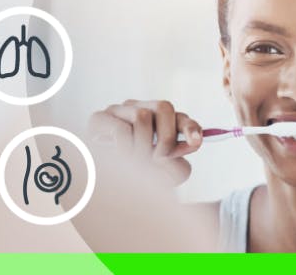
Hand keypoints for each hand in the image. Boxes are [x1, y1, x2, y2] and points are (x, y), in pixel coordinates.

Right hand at [87, 99, 203, 184]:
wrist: (104, 188)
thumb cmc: (135, 179)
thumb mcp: (163, 177)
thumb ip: (179, 167)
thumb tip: (185, 149)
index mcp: (159, 121)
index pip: (181, 117)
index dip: (190, 128)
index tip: (196, 143)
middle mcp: (140, 109)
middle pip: (163, 107)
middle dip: (166, 137)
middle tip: (159, 159)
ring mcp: (118, 111)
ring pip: (142, 116)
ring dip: (144, 145)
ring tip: (137, 162)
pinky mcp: (99, 119)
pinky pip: (121, 129)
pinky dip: (126, 148)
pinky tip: (123, 159)